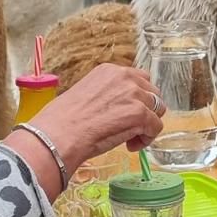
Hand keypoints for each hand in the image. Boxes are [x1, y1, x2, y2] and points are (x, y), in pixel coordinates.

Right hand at [36, 64, 165, 172]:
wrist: (58, 135)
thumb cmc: (62, 121)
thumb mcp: (84, 94)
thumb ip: (106, 95)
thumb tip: (115, 108)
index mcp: (109, 71)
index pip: (138, 79)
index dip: (137, 99)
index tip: (126, 112)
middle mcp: (124, 77)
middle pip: (152, 93)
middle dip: (146, 111)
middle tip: (130, 128)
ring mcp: (134, 95)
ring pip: (157, 110)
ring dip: (147, 125)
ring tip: (129, 139)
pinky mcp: (140, 114)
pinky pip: (155, 127)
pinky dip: (146, 139)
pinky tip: (130, 146)